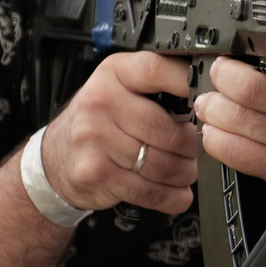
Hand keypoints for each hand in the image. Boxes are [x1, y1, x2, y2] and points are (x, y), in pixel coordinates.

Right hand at [39, 52, 200, 215]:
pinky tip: (177, 192)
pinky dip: (171, 197)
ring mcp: (95, 140)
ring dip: (184, 173)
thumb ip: (156, 85)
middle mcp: (101, 103)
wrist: (55, 157)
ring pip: (162, 164)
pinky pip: (148, 190)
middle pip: (167, 129)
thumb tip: (208, 94)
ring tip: (187, 171)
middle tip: (196, 150)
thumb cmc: (97, 121)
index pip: (155, 70)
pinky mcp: (96, 173)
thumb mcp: (119, 87)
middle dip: (191, 146)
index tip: (210, 99)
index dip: (188, 84)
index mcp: (113, 74)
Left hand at [193, 58, 265, 200]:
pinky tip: (213, 134)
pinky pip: (243, 155)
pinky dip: (219, 141)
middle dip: (224, 79)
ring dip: (216, 109)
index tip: (232, 60)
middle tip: (217, 75)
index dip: (253, 65)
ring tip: (208, 104)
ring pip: (243, 121)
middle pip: (254, 91)